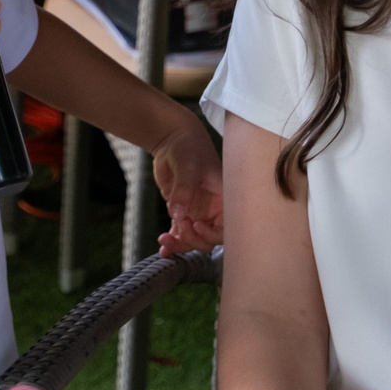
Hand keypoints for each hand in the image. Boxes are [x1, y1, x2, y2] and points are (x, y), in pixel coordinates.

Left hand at [151, 130, 223, 253]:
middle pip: (209, 238)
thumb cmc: (188, 147)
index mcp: (225, 199)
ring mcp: (198, 212)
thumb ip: (184, 190)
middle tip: (180, 227)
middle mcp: (214, 209)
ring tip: (164, 240)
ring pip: (194, 239)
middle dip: (194, 239)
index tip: (197, 225)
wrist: (172, 139)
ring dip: (181, 244)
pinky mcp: (183, 213)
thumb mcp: (188, 167)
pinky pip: (180, 233)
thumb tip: (178, 215)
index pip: (227, 227)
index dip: (214, 233)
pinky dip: (173, 243)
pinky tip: (163, 249)